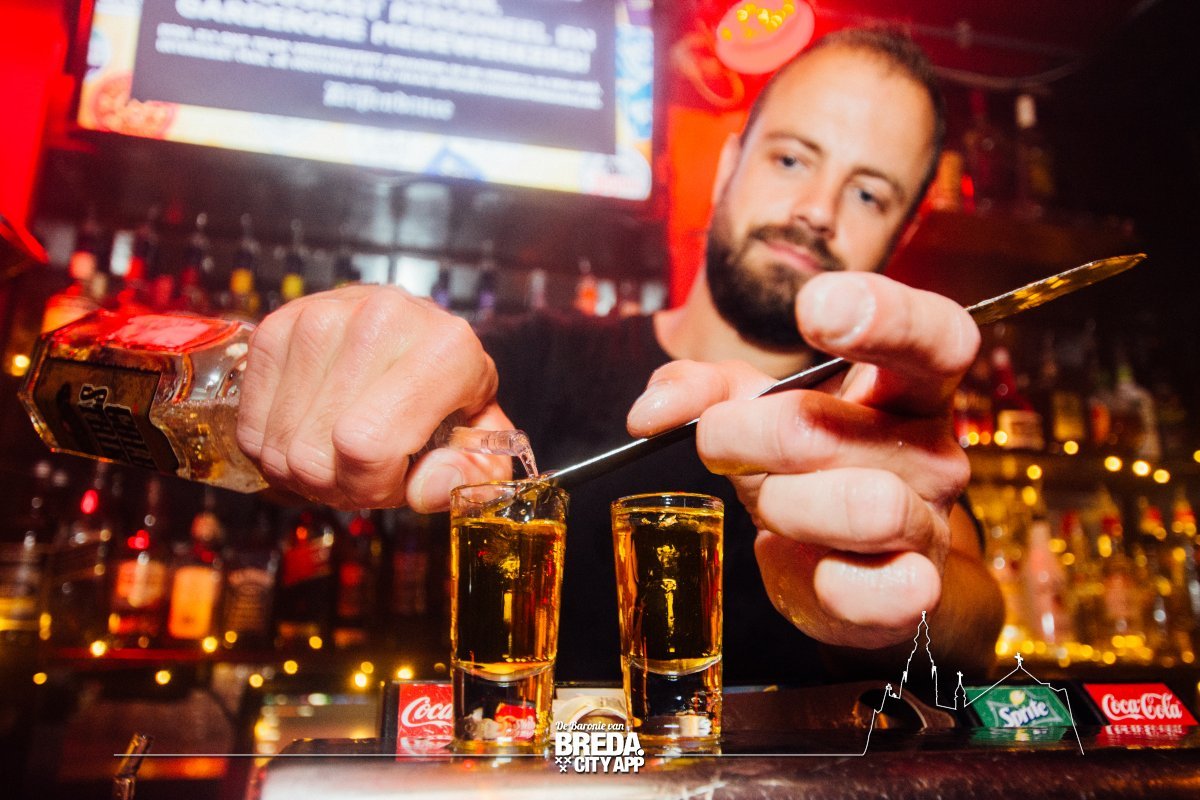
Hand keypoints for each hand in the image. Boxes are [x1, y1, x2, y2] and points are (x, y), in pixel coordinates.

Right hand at [237, 284, 512, 510]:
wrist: (413, 337)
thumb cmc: (447, 398)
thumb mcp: (478, 443)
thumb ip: (469, 479)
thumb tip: (425, 490)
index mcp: (447, 349)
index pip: (367, 446)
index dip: (373, 485)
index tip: (394, 476)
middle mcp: (383, 319)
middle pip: (313, 455)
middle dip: (337, 484)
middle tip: (366, 467)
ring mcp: (322, 315)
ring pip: (278, 445)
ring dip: (303, 467)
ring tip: (341, 446)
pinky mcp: (277, 324)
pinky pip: (251, 425)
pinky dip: (274, 445)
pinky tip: (311, 427)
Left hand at [627, 272, 978, 649]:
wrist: (842, 564)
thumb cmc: (803, 466)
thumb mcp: (751, 408)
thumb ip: (701, 388)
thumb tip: (650, 413)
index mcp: (908, 387)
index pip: (937, 335)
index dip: (885, 316)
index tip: (813, 310)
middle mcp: (935, 450)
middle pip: (824, 426)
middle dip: (743, 434)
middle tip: (720, 441)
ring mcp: (928, 524)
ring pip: (857, 506)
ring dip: (779, 502)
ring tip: (772, 503)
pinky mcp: (910, 594)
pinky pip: (864, 587)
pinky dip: (812, 572)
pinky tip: (803, 559)